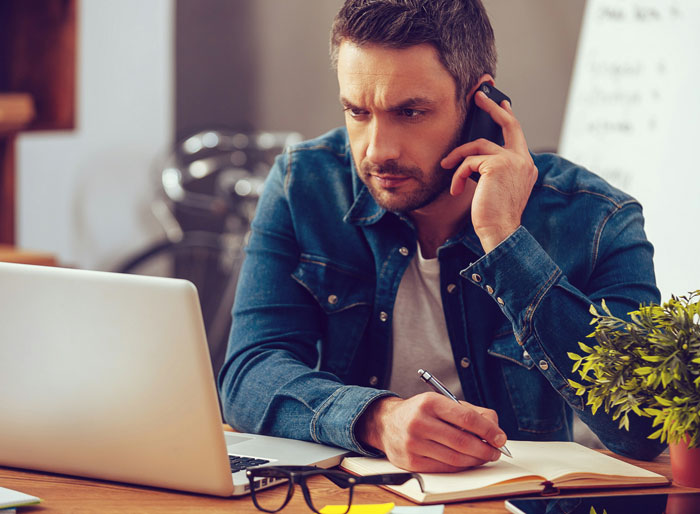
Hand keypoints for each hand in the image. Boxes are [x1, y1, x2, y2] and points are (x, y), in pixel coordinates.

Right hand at [356, 393, 506, 471]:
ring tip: (484, 456)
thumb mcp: (441, 402)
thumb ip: (470, 412)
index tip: (500, 437)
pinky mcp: (412, 461)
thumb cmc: (419, 412)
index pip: (466, 418)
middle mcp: (420, 422)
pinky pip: (444, 467)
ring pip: (455, 457)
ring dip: (475, 459)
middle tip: (495, 451)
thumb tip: (494, 428)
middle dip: (485, 448)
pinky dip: (460, 466)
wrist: (386, 423)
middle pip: (462, 440)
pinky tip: (467, 461)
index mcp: (430, 403)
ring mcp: (414, 443)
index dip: (488, 430)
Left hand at [441, 91, 537, 252]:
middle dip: (492, 107)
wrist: (499, 231)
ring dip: (458, 157)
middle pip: (508, 124)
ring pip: (478, 146)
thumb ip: (491, 168)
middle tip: (478, 96)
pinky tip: (455, 189)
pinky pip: (469, 162)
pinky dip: (457, 174)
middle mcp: (524, 160)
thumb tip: (472, 154)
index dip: (507, 117)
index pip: (517, 135)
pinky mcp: (498, 165)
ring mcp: (513, 160)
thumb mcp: (494, 187)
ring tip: (446, 167)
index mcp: (526, 166)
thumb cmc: (493, 214)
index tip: (502, 105)